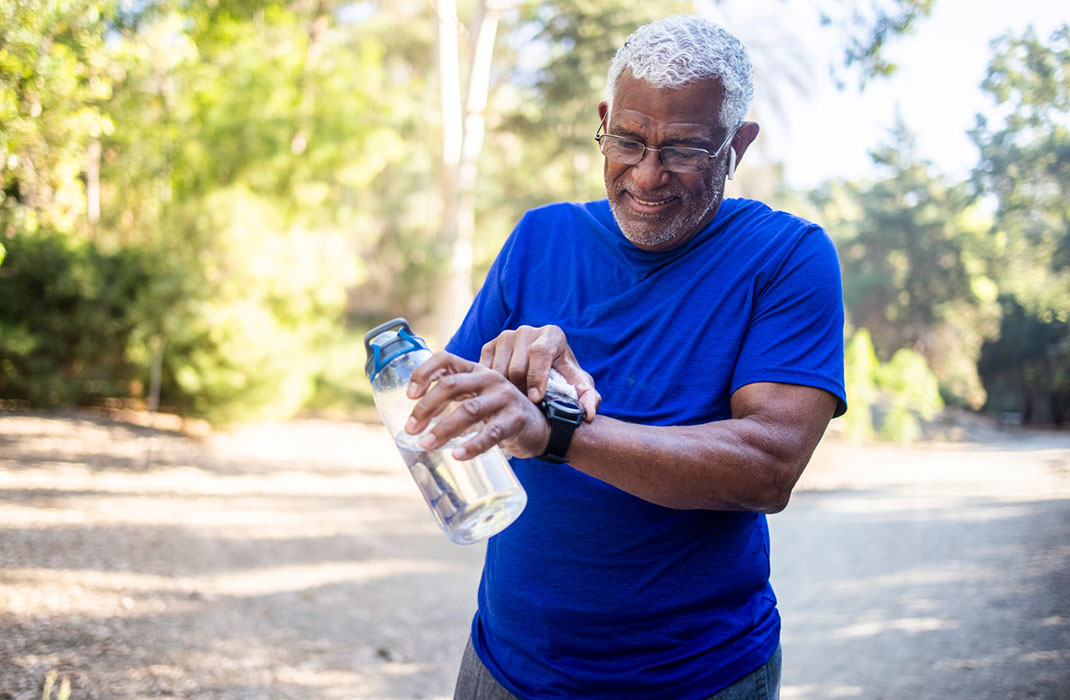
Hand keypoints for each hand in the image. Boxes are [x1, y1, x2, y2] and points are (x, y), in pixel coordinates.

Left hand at [405, 351, 550, 459]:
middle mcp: (490, 378)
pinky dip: (472, 446)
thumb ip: (454, 397)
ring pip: (468, 410)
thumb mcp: (478, 397)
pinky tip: (457, 455)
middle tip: (411, 429)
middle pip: (451, 385)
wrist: (541, 427)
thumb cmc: (500, 412)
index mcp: (477, 369)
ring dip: (443, 428)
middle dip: (426, 407)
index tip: (409, 395)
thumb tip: (416, 417)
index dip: (423, 372)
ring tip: (427, 444)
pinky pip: (491, 433)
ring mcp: (504, 398)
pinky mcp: (515, 420)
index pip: (445, 359)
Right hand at [479, 325, 600, 421]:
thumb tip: (588, 415)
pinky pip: (484, 370)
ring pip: (498, 370)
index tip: (536, 399)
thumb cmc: (563, 378)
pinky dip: (490, 386)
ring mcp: (505, 336)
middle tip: (526, 407)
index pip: (540, 352)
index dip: (537, 377)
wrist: (543, 369)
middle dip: (521, 390)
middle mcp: (527, 331)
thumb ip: (588, 399)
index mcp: (552, 334)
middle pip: (516, 365)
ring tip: (515, 404)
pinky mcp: (489, 346)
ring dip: (505, 391)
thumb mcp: (579, 387)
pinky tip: (500, 397)